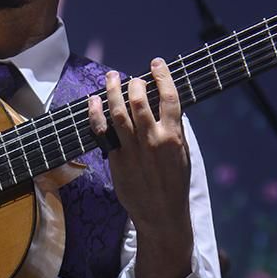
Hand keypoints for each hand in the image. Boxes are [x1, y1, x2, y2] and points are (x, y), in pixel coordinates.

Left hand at [88, 58, 193, 277]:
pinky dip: (96, 114)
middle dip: (134, 83)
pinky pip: (103, 131)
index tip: (156, 64)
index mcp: (173, 137)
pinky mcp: (116, 160)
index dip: (162, 76)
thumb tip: (166, 105)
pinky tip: (93, 101)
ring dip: (112, 91)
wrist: (162, 214)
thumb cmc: (174, 183)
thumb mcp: (183, 154)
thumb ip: (174, 129)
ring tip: (111, 78)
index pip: (169, 97)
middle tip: (132, 78)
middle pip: (139, 101)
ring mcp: (132, 150)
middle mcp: (152, 140)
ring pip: (119, 112)